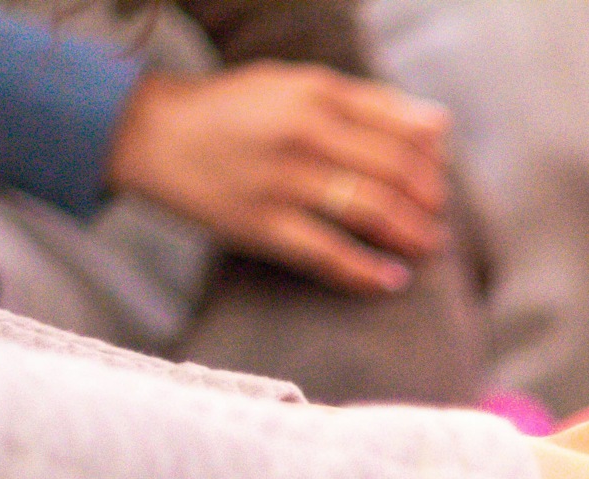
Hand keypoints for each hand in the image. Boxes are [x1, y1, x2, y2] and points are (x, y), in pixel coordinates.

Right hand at [106, 65, 450, 293]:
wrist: (148, 132)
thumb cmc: (235, 110)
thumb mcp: (294, 86)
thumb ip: (367, 103)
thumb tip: (440, 125)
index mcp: (316, 93)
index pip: (403, 131)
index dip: (431, 164)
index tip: (437, 184)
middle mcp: (301, 131)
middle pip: (394, 172)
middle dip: (429, 203)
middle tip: (438, 222)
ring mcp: (280, 179)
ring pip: (371, 210)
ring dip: (412, 235)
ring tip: (428, 247)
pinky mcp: (259, 223)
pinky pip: (328, 254)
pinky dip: (368, 272)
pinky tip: (394, 281)